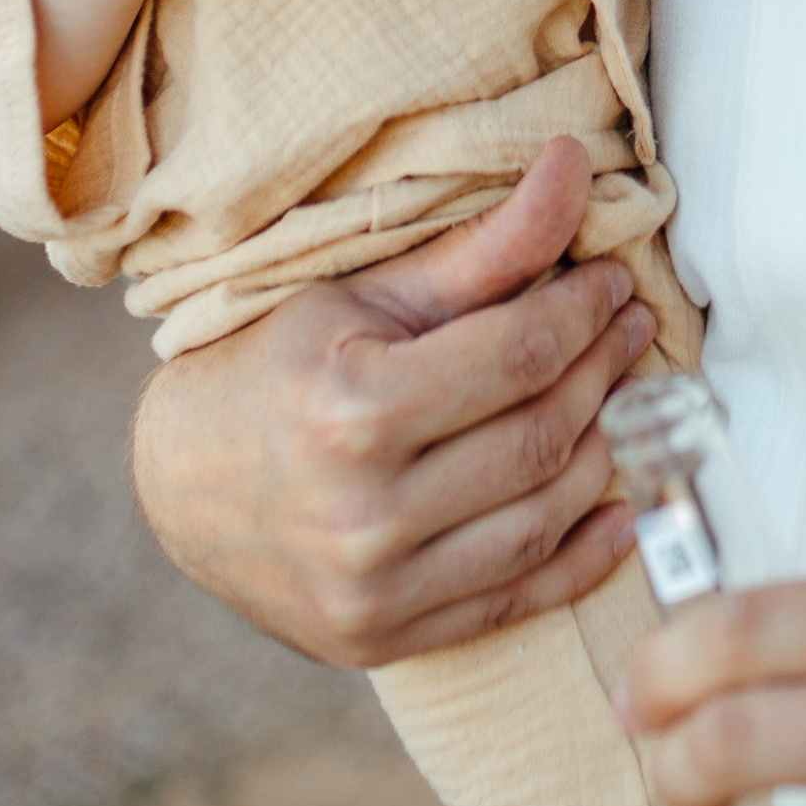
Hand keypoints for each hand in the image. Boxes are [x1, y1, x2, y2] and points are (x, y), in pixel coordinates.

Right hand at [130, 135, 654, 665]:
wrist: (178, 484)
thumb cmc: (276, 366)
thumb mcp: (365, 294)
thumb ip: (482, 247)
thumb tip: (574, 166)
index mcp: (351, 410)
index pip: (517, 357)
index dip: (583, 314)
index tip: (610, 286)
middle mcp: (362, 512)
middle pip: (538, 438)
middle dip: (601, 373)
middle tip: (627, 331)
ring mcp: (372, 588)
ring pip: (539, 521)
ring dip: (604, 455)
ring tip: (621, 401)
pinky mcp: (381, 639)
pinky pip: (514, 602)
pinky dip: (581, 559)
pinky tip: (617, 512)